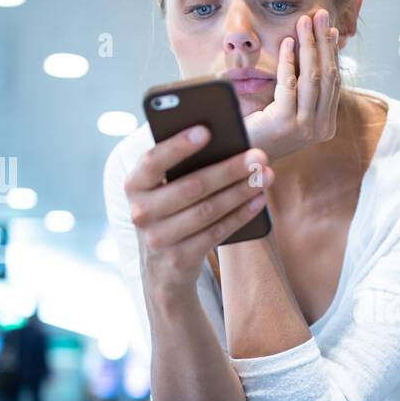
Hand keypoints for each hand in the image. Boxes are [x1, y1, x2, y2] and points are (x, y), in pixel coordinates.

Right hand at [125, 127, 273, 296]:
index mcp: (134, 185)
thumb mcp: (164, 190)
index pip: (153, 161)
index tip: (207, 130)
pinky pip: (216, 232)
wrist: (161, 270)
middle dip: (229, 169)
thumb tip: (225, 137)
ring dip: (241, 191)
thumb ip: (183, 165)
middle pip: (191, 186)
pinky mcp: (180, 258)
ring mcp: (158, 238)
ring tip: (264, 176)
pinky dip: (240, 215)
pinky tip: (259, 201)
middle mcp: (141, 212)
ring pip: (208, 210)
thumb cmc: (171, 213)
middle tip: (258, 156)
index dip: (178, 145)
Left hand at [241, 8, 340, 160]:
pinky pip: (289, 84)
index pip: (334, 83)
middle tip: (321, 15)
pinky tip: (287, 42)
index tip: (330, 28)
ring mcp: (304, 128)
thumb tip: (312, 49)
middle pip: (327, 76)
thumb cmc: (259, 131)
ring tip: (305, 21)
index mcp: (325, 126)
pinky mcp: (285, 124)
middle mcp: (320, 130)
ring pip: (312, 78)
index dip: (332, 52)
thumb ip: (302, 89)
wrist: (237, 158)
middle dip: (324, 42)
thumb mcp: (287, 109)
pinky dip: (287, 60)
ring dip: (309, 45)